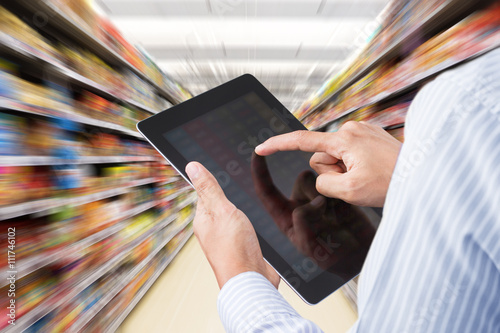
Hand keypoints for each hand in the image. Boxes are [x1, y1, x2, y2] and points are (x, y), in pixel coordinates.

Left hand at [186, 161, 279, 288]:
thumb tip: (192, 166)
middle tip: (237, 182)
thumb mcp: (222, 210)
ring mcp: (227, 239)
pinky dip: (249, 221)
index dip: (212, 180)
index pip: (204, 192)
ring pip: (232, 216)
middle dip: (228, 194)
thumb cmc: (235, 250)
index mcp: (203, 219)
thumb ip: (209, 188)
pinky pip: (243, 228)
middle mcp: (212, 230)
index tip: (221, 168)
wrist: (252, 281)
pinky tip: (255, 220)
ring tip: (247, 202)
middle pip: (219, 204)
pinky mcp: (241, 247)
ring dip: (239, 209)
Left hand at [252, 154, 374, 276]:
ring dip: (329, 193)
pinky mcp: (338, 194)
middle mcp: (301, 203)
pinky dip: (341, 193)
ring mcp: (320, 198)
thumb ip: (304, 223)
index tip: (256, 152)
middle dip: (314, 190)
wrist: (359, 256)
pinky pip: (337, 182)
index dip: (260, 171)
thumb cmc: (331, 257)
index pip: (267, 191)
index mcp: (285, 216)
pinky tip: (346, 212)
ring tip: (338, 216)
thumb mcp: (310, 245)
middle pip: (303, 179)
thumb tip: (313, 202)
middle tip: (326, 213)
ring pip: (321, 179)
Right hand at [255, 121, 401, 206]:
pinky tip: (372, 169)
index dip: (278, 145)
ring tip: (368, 175)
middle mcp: (350, 128)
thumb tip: (323, 175)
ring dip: (345, 169)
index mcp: (343, 139)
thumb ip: (324, 182)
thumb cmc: (390, 182)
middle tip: (357, 180)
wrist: (421, 175)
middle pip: (322, 156)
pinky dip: (355, 164)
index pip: (301, 141)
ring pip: (336, 156)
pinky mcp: (368, 135)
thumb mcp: (349, 191)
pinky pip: (349, 153)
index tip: (261, 148)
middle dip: (333, 171)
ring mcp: (361, 130)